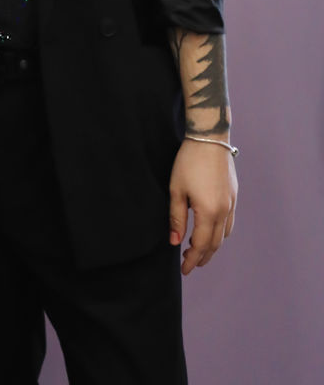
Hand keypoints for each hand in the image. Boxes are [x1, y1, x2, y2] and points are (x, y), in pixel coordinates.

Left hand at [168, 137, 237, 274]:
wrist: (209, 139)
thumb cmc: (188, 162)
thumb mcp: (176, 190)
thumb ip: (176, 218)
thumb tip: (174, 241)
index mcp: (208, 212)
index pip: (200, 245)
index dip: (192, 259)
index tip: (184, 269)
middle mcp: (223, 211)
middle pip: (215, 244)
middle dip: (202, 257)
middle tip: (189, 264)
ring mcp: (231, 204)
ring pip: (224, 235)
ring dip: (212, 247)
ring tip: (198, 250)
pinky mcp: (234, 196)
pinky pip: (229, 223)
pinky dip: (220, 234)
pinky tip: (210, 232)